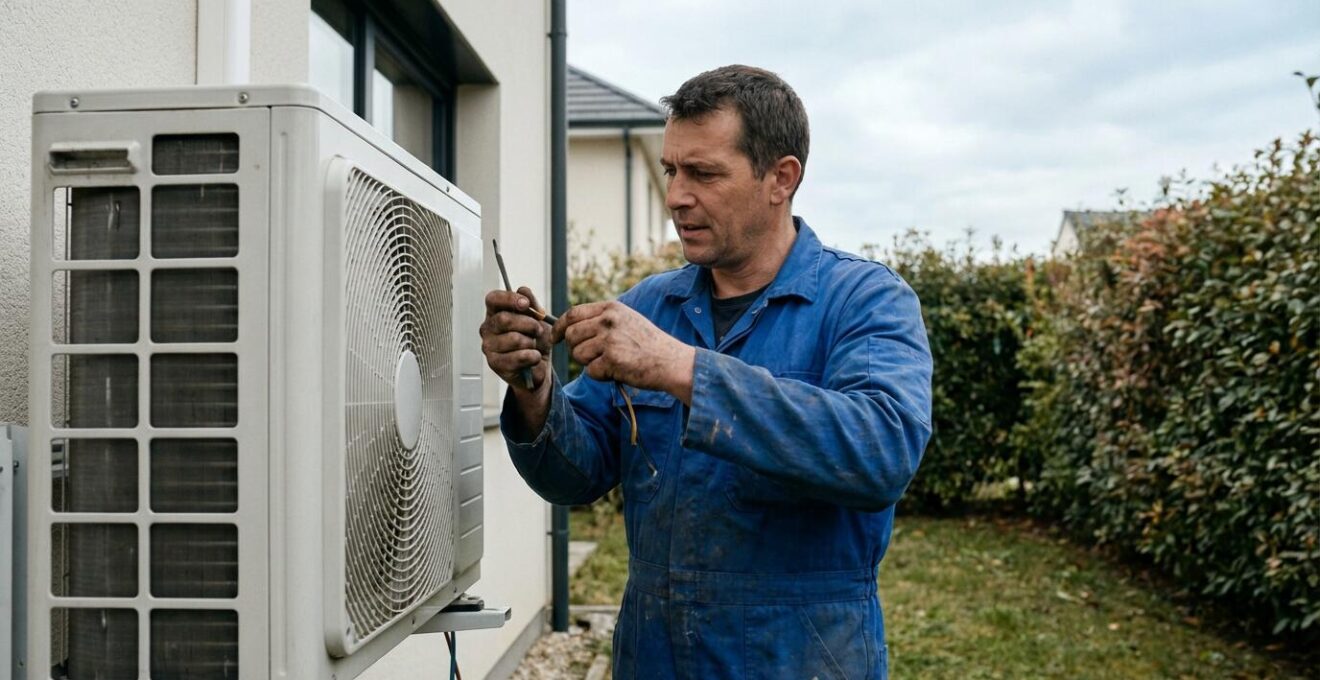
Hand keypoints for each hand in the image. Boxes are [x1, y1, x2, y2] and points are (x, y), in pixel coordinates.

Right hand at [480, 286, 552, 392]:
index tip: (525, 303)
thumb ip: (531, 303)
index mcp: (495, 313)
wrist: (539, 366)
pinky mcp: (496, 364)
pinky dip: (533, 357)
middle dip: (529, 324)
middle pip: (505, 319)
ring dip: (531, 343)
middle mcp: (488, 328)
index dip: (509, 299)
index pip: (493, 299)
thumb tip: (523, 292)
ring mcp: (489, 347)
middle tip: (538, 330)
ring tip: (533, 346)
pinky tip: (534, 358)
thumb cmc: (535, 340)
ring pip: (514, 339)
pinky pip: (519, 357)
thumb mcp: (537, 319)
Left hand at [553, 301, 694, 403]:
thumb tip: (571, 326)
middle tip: (594, 357)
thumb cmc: (649, 345)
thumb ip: (602, 320)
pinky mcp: (612, 359)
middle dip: (577, 349)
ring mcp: (610, 339)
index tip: (556, 338)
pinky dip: (601, 376)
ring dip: (590, 364)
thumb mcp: (627, 321)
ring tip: (611, 363)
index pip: (573, 313)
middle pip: (572, 335)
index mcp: (611, 308)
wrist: (672, 362)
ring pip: (578, 354)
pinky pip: (591, 371)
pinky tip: (618, 372)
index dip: (560, 327)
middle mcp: (608, 320)